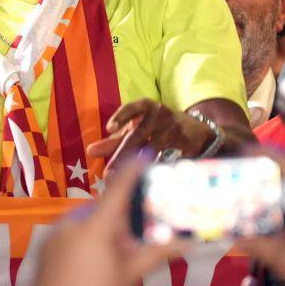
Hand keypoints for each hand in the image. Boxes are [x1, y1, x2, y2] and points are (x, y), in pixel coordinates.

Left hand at [30, 154, 188, 285]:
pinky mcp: (46, 243)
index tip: (145, 156)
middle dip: (120, 214)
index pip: (119, 187)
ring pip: (87, 219)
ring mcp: (56, 230)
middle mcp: (74, 219)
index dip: (133, 170)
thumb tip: (187, 240)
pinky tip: (90, 258)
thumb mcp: (132, 274)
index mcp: (98, 224)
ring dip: (101, 227)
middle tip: (135, 228)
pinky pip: (71, 230)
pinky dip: (84, 236)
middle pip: (104, 207)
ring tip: (112, 251)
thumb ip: (158, 252)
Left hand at [86, 99, 212, 169]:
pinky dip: (157, 165)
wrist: (195, 130)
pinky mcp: (184, 140)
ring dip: (137, 163)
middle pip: (137, 135)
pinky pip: (168, 155)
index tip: (110, 129)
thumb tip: (90, 151)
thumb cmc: (157, 127)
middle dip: (121, 154)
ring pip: (152, 147)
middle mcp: (158, 113)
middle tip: (108, 172)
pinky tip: (146, 176)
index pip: (132, 108)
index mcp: (145, 107)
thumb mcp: (136, 129)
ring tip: (123, 178)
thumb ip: (114, 140)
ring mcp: (172, 127)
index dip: (121, 117)